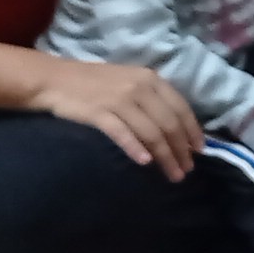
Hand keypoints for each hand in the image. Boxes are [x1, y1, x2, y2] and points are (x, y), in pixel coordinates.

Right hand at [27, 59, 202, 175]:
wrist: (53, 79)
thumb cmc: (94, 83)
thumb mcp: (129, 81)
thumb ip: (152, 99)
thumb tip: (176, 129)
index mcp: (150, 78)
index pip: (181, 107)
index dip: (193, 131)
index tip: (200, 151)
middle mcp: (139, 87)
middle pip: (169, 124)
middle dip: (181, 150)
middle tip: (187, 170)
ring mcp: (118, 99)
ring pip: (151, 133)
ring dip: (165, 157)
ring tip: (173, 174)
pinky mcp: (99, 112)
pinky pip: (122, 134)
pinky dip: (136, 149)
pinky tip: (145, 163)